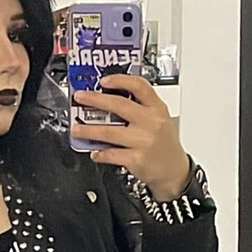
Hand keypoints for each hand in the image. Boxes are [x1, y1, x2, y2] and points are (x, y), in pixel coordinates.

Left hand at [72, 74, 189, 200]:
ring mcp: (143, 141)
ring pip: (109, 132)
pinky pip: (111, 154)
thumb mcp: (160, 119)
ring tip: (77, 129)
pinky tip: (94, 152)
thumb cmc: (164, 144)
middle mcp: (151, 122)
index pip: (139, 86)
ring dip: (88, 130)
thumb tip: (108, 101)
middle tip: (80, 98)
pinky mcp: (136, 159)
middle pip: (119, 105)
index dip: (119, 80)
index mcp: (157, 108)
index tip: (103, 80)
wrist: (174, 171)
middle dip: (95, 99)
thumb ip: (140, 108)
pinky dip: (99, 153)